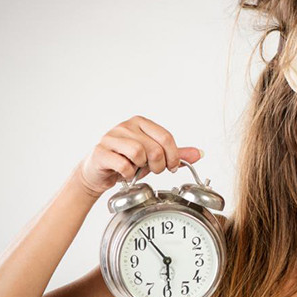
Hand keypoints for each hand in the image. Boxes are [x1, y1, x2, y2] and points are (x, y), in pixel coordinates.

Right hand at [74, 114, 202, 197]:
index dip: (173, 156)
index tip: (171, 167)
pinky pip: (123, 164)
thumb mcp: (154, 157)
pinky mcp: (101, 152)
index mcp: (141, 123)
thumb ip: (175, 154)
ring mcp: (111, 137)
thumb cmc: (126, 162)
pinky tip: (125, 174)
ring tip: (137, 170)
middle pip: (154, 147)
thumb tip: (199, 153)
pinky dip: (128, 174)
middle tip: (153, 170)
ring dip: (142, 168)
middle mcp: (126, 126)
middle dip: (159, 165)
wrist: (98, 173)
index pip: (166, 137)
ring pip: (138, 153)